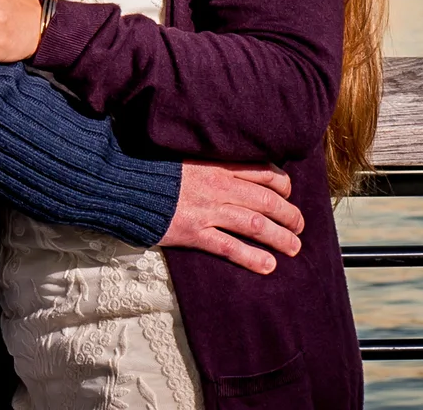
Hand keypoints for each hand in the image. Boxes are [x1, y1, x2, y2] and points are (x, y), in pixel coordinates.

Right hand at [158, 161, 302, 274]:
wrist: (123, 182)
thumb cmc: (151, 168)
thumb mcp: (185, 156)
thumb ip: (208, 163)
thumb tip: (228, 169)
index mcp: (217, 165)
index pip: (263, 172)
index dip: (282, 185)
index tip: (288, 195)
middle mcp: (218, 187)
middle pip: (267, 201)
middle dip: (290, 214)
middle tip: (299, 226)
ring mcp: (207, 211)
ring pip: (256, 225)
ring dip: (280, 237)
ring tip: (293, 248)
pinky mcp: (194, 233)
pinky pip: (230, 247)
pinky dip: (252, 257)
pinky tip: (268, 266)